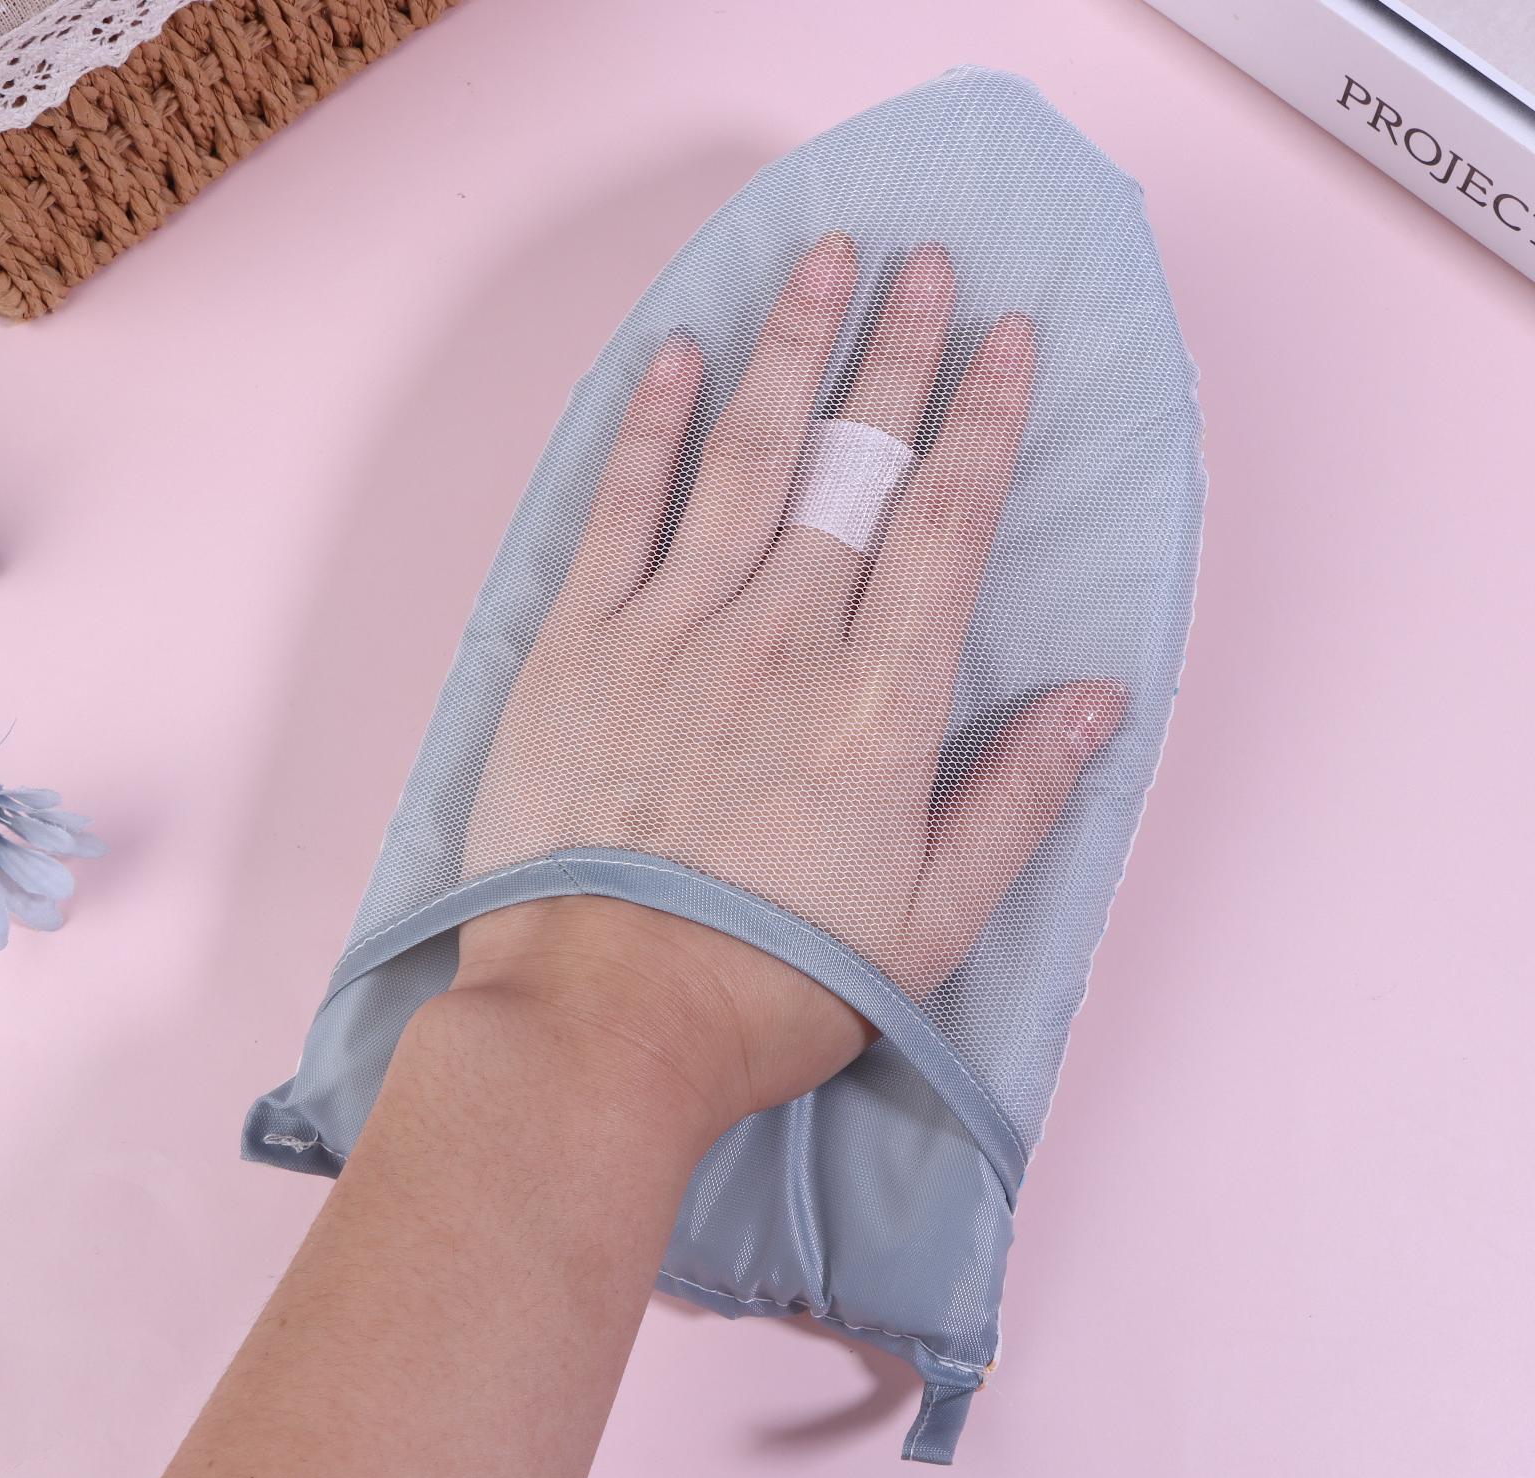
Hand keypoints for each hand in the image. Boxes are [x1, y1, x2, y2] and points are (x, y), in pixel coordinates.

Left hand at [456, 234, 1124, 1131]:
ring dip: (790, 350)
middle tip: (924, 263)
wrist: (603, 1021)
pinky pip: (620, 507)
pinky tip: (677, 355)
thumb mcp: (931, 924)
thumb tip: (1096, 701)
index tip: (1008, 337)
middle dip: (897, 350)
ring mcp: (668, 632)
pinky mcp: (574, 649)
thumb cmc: (774, 985)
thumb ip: (1016, 801)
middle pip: (853, 463)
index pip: (948, 522)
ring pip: (743, 457)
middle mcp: (780, 640)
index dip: (985, 417)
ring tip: (823, 262)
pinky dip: (650, 424)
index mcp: (877, 704)